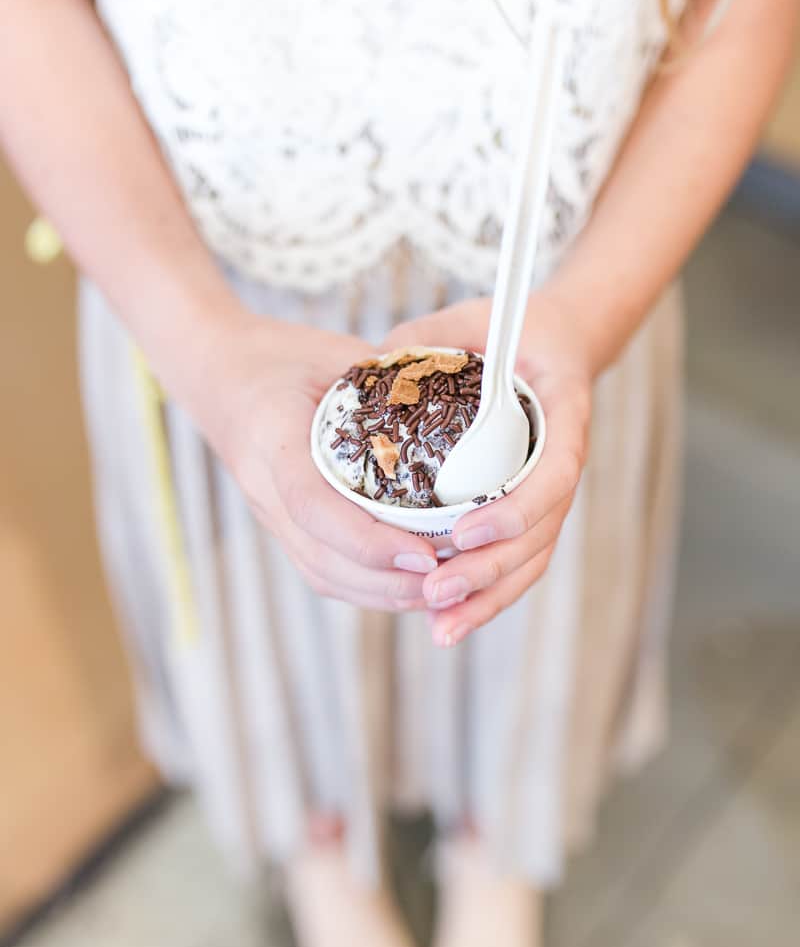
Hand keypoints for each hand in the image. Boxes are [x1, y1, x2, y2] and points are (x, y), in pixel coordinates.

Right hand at [202, 313, 437, 609]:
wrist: (219, 370)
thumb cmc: (281, 356)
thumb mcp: (333, 355)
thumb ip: (384, 385)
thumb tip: (455, 406)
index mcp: (272, 437)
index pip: (313, 505)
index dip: (369, 540)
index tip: (424, 555)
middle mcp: (264, 488)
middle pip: (323, 559)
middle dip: (389, 583)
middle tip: (453, 583)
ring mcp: (270, 514)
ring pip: (323, 575)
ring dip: (384, 595)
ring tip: (443, 592)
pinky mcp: (283, 528)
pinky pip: (323, 572)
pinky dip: (369, 589)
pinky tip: (413, 587)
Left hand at [381, 289, 592, 644]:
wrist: (553, 342)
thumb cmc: (508, 328)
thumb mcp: (469, 320)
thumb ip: (424, 340)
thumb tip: (368, 368)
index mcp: (564, 410)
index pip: (555, 470)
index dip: (516, 508)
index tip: (467, 530)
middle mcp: (564, 460)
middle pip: (541, 533)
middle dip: (489, 571)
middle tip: (436, 592)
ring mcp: (550, 492)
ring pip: (530, 558)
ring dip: (486, 598)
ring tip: (440, 627)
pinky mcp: (530, 512)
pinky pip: (515, 560)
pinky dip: (485, 594)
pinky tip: (446, 622)